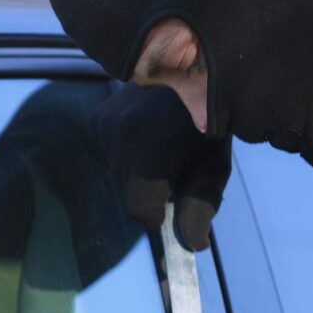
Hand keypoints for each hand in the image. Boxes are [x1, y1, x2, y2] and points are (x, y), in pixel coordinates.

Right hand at [92, 83, 231, 250]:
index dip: (155, 214)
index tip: (171, 203)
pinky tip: (147, 135)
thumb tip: (194, 245)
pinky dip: (126, 156)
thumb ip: (201, 207)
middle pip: (126, 192)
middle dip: (149, 191)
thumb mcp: (215, 165)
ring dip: (137, 173)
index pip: (138, 207)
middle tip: (175, 166)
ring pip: (117, 175)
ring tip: (163, 147)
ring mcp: (105, 123)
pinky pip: (108, 155)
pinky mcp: (98, 118)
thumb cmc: (210, 121)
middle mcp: (122, 135)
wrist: (193, 67)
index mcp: (153, 148)